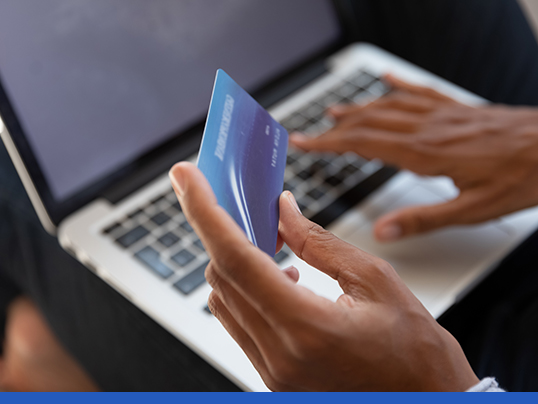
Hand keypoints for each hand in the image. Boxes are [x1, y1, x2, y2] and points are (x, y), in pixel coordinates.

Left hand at [169, 162, 478, 390]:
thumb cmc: (416, 354)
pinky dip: (246, 288)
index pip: (236, 259)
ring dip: (231, 258)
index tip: (187, 178)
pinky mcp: (275, 376)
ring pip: (224, 299)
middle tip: (227, 196)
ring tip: (260, 234)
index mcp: (307, 329)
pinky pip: (240, 323)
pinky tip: (275, 274)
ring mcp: (274, 371)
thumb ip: (319, 243)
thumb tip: (283, 212)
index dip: (205, 211)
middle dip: (217, 227)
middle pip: (223, 275)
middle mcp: (280, 356)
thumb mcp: (376, 282)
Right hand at [290, 76, 537, 241]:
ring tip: (336, 111)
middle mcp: (428, 128)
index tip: (304, 141)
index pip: (363, 143)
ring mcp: (442, 114)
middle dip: (334, 127)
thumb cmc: (521, 177)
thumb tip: (383, 232)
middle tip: (310, 131)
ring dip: (359, 108)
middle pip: (369, 122)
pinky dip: (398, 85)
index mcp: (425, 153)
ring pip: (389, 105)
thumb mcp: (471, 211)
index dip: (329, 142)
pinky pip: (420, 91)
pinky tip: (386, 81)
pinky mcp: (457, 109)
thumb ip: (423, 220)